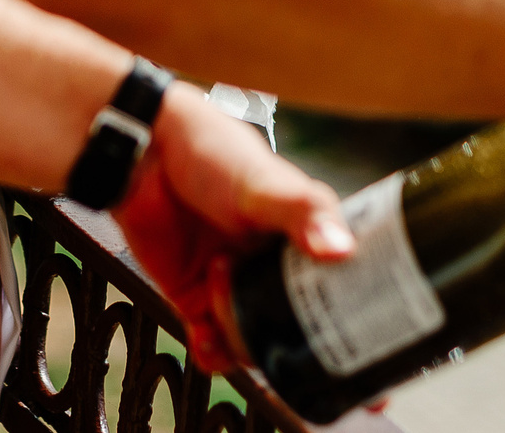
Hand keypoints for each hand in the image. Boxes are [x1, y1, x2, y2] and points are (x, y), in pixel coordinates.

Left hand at [113, 84, 351, 371]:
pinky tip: (207, 336)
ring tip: (221, 300)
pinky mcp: (196, 297)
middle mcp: (272, 266)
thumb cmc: (212, 151)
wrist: (144, 153)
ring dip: (243, 342)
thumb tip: (343, 250)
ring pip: (253, 341)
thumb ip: (304, 214)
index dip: (350, 319)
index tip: (361, 347)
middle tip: (289, 353)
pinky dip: (213, 351)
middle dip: (295, 347)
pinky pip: (212, 342)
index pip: (339, 288)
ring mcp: (235, 285)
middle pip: (296, 326)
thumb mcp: (264, 182)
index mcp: (303, 238)